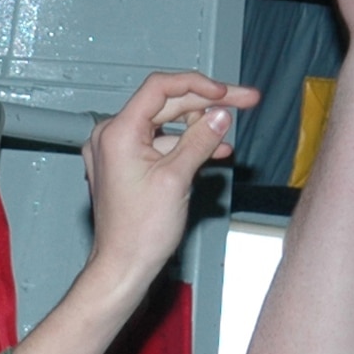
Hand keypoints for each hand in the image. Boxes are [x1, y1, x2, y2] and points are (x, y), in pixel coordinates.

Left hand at [79, 70, 259, 298]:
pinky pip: (157, 144)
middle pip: (165, 104)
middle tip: (242, 102)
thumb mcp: (177, 179)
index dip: (198, 86)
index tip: (226, 93)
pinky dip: (182, 146)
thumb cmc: (138, 234)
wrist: (123, 267)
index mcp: (117, 132)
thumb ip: (200, 140)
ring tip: (226, 135)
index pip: (161, 88)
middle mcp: (111, 136)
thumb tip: (220, 115)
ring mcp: (116, 151)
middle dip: (205, 105)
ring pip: (164, 124)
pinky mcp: (124, 165)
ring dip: (197, 128)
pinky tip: (210, 151)